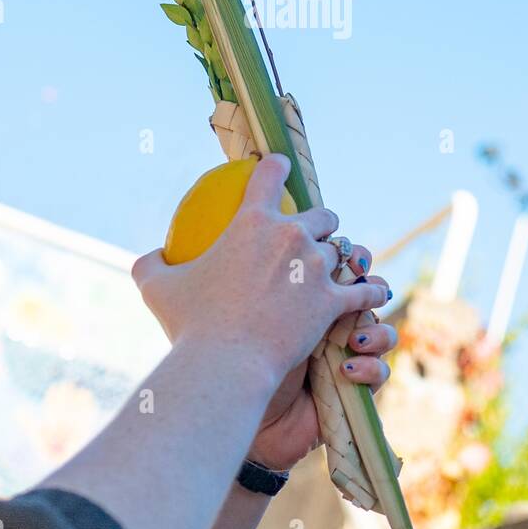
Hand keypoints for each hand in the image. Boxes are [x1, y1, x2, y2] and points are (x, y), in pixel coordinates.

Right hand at [132, 155, 390, 391]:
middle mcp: (290, 235)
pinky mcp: (332, 300)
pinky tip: (377, 292)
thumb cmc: (190, 325)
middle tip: (316, 234)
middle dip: (323, 221)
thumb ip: (152, 264)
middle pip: (323, 215)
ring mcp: (315, 267)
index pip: (271, 176)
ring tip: (339, 269)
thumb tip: (150, 257)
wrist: (226, 362)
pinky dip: (371, 291)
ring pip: (343, 251)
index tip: (281, 166)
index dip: (278, 166)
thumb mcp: (158, 288)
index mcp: (252, 221)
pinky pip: (363, 290)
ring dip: (340, 259)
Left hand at [249, 248, 396, 471]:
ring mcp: (344, 354)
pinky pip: (380, 373)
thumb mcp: (238, 303)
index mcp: (308, 295)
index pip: (341, 263)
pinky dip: (370, 368)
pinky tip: (345, 370)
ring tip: (356, 339)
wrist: (233, 407)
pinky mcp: (353, 389)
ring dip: (376, 330)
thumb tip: (241, 226)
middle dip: (371, 284)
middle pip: (370, 289)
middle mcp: (329, 322)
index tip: (344, 258)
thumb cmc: (229, 352)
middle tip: (357, 286)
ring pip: (382, 331)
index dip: (352, 256)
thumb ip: (243, 265)